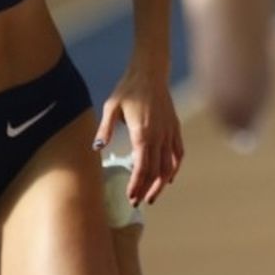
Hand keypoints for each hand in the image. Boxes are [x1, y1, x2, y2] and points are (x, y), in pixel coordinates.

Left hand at [94, 67, 182, 206]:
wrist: (150, 72)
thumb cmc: (128, 88)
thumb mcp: (111, 107)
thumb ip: (105, 129)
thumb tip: (96, 149)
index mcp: (143, 132)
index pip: (142, 167)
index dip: (137, 185)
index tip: (131, 197)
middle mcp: (159, 135)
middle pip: (156, 171)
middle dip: (147, 189)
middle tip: (138, 202)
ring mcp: (170, 132)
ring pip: (169, 165)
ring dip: (161, 183)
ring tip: (152, 196)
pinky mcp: (175, 128)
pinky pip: (178, 153)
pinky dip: (175, 168)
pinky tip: (168, 178)